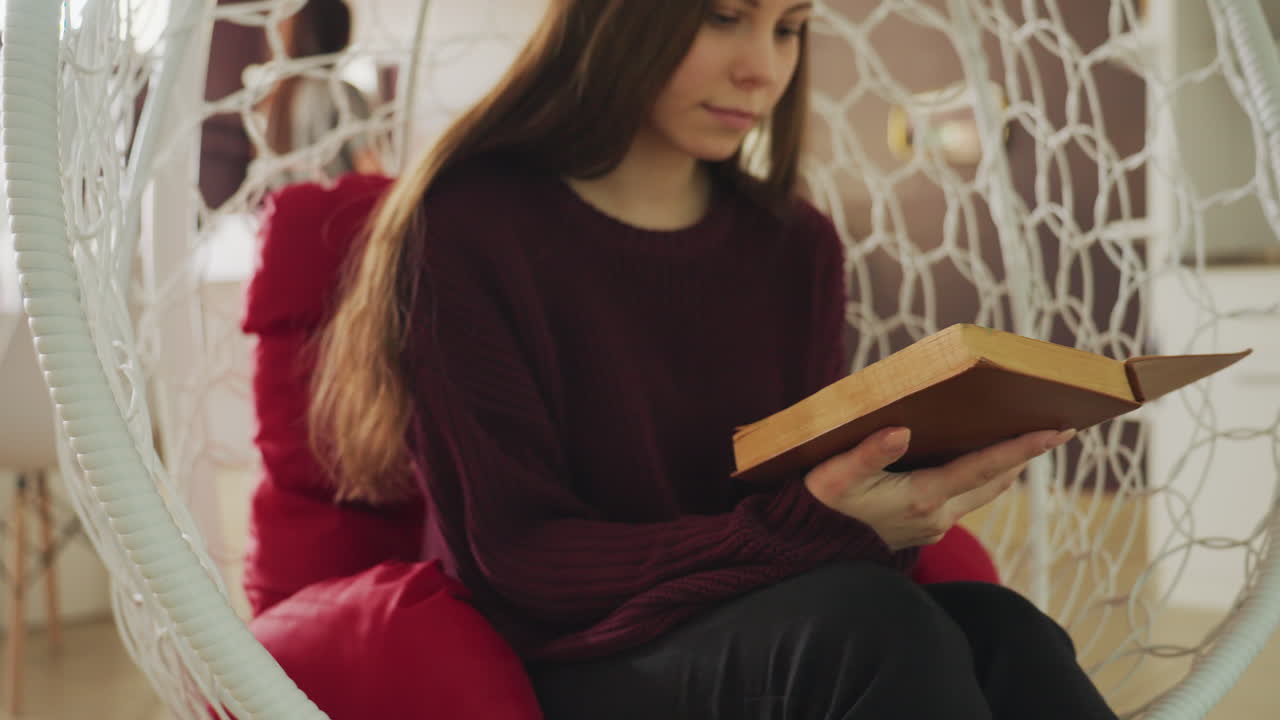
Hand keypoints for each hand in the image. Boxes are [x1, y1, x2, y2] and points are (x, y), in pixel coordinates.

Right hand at [803, 426, 1075, 549]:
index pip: (983, 468)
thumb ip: (867, 454)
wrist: (808, 547)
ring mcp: (933, 525)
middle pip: (995, 481)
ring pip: (984, 491)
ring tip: (1034, 440)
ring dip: (1008, 467)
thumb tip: (901, 430)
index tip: (1056, 431)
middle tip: (1062, 426)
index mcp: (921, 497)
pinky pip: (965, 497)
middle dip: (1028, 455)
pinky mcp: (925, 528)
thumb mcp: (834, 476)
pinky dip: (983, 476)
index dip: (1021, 449)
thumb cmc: (819, 505)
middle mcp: (936, 515)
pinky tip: (984, 458)